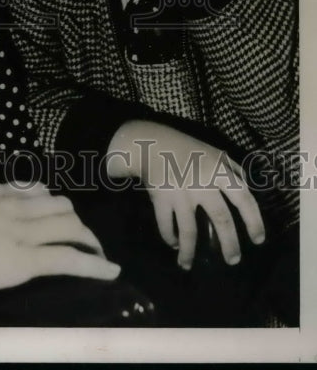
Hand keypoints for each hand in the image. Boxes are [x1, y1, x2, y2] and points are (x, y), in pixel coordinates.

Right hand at [0, 182, 119, 312]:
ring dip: (89, 240)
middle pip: (59, 205)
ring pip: (70, 226)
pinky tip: (110, 271)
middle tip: (79, 238)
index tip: (52, 213)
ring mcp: (22, 230)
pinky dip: (95, 265)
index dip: (48, 202)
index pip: (34, 189)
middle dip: (74, 220)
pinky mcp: (25, 259)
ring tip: (100, 254)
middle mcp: (14, 204)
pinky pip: (70, 259)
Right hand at [108, 120, 264, 269]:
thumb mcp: (214, 153)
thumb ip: (233, 169)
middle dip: (229, 244)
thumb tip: (251, 188)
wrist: (149, 141)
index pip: (243, 198)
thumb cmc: (186, 148)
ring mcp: (180, 192)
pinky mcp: (160, 198)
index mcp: (219, 170)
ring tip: (188, 265)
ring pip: (189, 231)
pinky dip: (169, 238)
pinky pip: (166, 225)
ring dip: (189, 252)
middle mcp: (202, 183)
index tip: (258, 240)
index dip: (254, 221)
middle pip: (221, 219)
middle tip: (233, 261)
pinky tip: (173, 246)